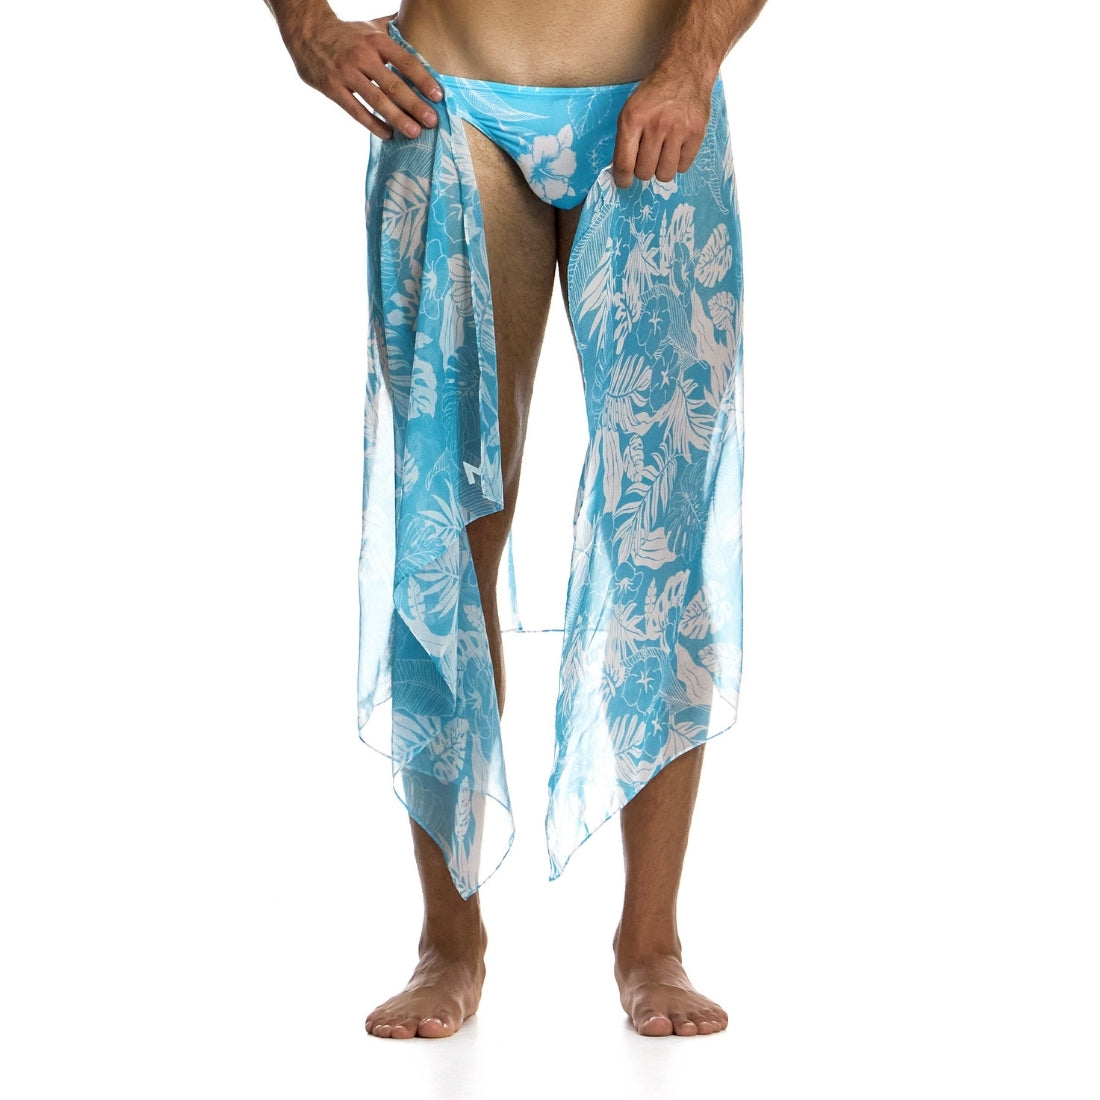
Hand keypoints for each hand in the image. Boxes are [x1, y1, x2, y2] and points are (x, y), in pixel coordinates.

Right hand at [284, 12, 441, 138]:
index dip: (423, 79)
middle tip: (431, 121)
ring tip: (414, 132)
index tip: (438, 96)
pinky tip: (388, 134)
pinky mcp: (333, 89)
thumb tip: (418, 24)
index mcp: (376, 41)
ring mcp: (346, 74)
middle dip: (414, 105)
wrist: (307, 32)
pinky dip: (373, 124)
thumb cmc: (347, 33)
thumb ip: (395, 31)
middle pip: (393, 85)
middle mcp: (363, 57)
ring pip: (376, 101)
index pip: (405, 61)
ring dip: (397, 118)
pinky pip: (357, 111)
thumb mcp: (371, 26)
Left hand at [612, 67, 711, 187]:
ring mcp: (678, 130)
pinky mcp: (696, 134)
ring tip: (663, 152)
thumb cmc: (654, 95)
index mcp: (633, 119)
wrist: (684, 71)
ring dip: (662, 168)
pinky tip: (677, 147)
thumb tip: (621, 172)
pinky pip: (683, 167)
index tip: (624, 182)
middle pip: (645, 172)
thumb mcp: (630, 111)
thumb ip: (624, 141)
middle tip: (648, 156)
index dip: (622, 179)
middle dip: (644, 169)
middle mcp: (656, 125)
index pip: (625, 164)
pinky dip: (678, 162)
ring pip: (664, 174)